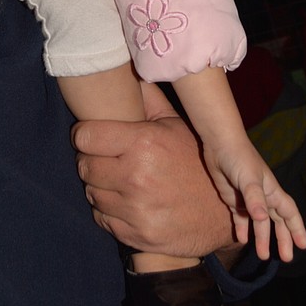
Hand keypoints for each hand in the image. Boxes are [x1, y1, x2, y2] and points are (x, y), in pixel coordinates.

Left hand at [72, 83, 236, 257]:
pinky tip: (125, 202)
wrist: (221, 216)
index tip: (90, 137)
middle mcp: (136, 177)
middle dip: (91, 161)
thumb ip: (148, 100)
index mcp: (144, 144)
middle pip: (84, 166)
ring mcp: (135, 210)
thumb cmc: (195, 163)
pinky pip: (101, 218)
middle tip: (105, 160)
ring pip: (91, 193)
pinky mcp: (135, 234)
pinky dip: (108, 210)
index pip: (85, 137)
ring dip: (99, 187)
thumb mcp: (177, 126)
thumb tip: (132, 71)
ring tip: (118, 181)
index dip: (84, 135)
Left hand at [202, 139, 305, 261]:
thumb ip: (254, 198)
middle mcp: (263, 197)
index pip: (289, 213)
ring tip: (263, 256)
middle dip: (282, 239)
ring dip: (262, 238)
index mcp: (272, 191)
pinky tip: (242, 240)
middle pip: (277, 222)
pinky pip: (241, 218)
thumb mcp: (248, 178)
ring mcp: (248, 199)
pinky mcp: (233, 199)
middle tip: (286, 258)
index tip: (303, 246)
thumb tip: (262, 218)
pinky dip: (243, 229)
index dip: (297, 229)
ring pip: (259, 223)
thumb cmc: (239, 158)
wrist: (219, 144)